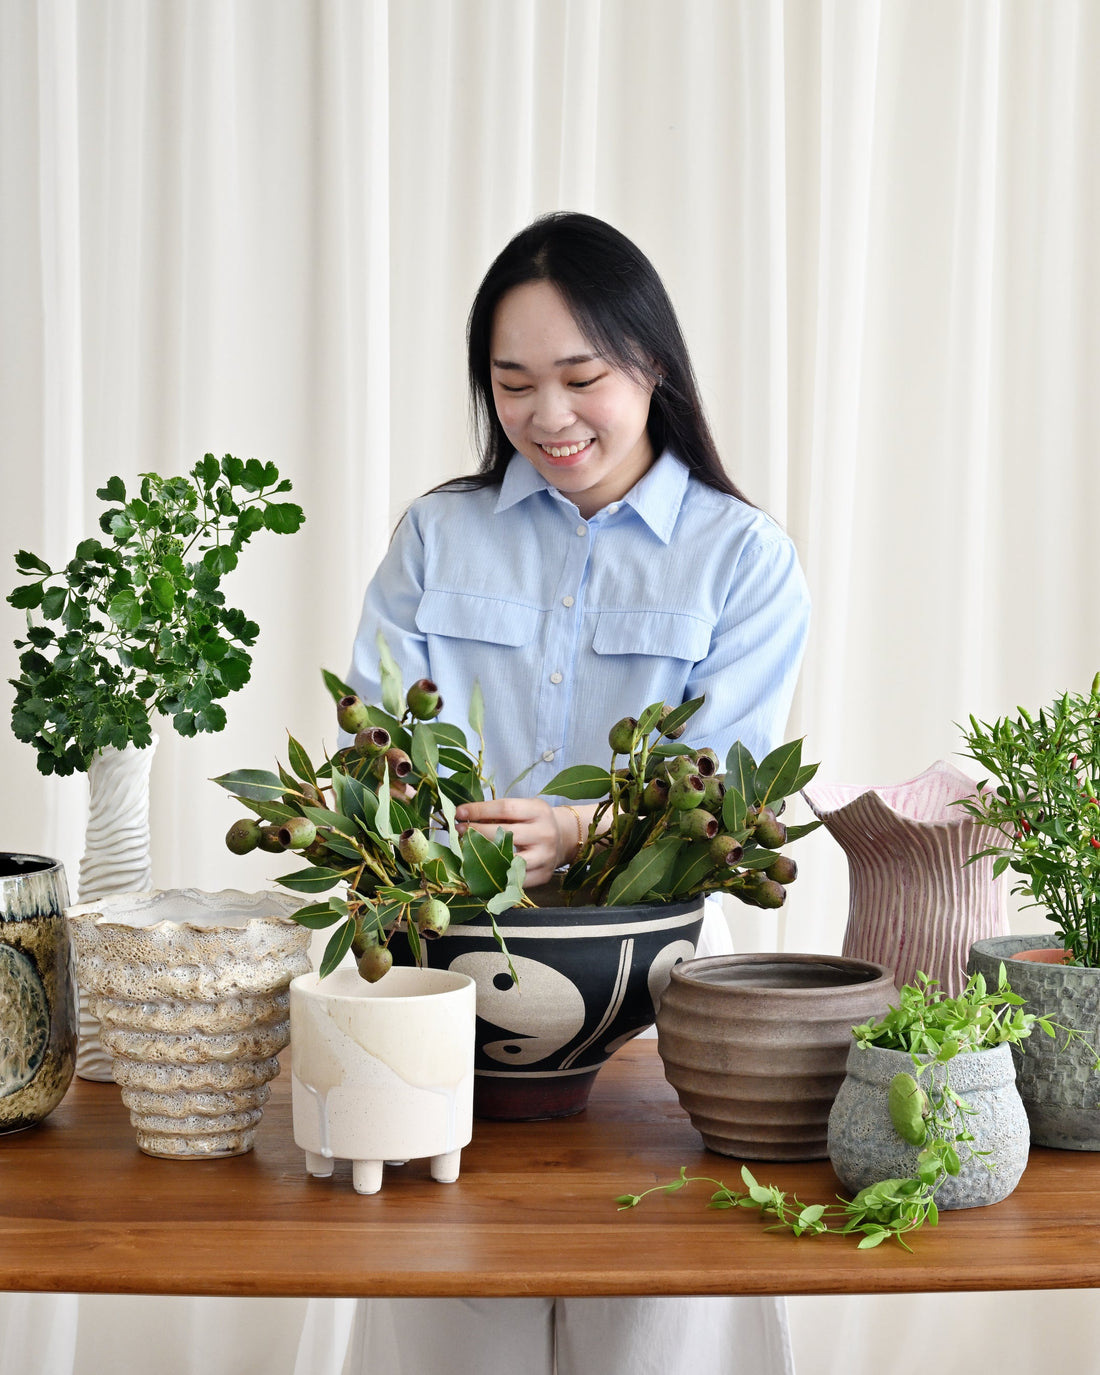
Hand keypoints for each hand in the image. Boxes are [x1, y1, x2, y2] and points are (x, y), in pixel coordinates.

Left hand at [454, 797, 588, 889]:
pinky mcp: (543, 875)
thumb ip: (499, 813)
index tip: (459, 812)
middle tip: (458, 830)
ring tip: (467, 850)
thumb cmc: (535, 820)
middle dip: (477, 831)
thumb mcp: (524, 808)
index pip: (505, 809)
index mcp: (539, 811)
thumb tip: (464, 816)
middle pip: (505, 834)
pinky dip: (497, 875)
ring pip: (509, 859)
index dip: (479, 810)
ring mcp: (545, 857)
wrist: (564, 837)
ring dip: (484, 856)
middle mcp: (544, 833)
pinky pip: (515, 879)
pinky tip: (481, 869)